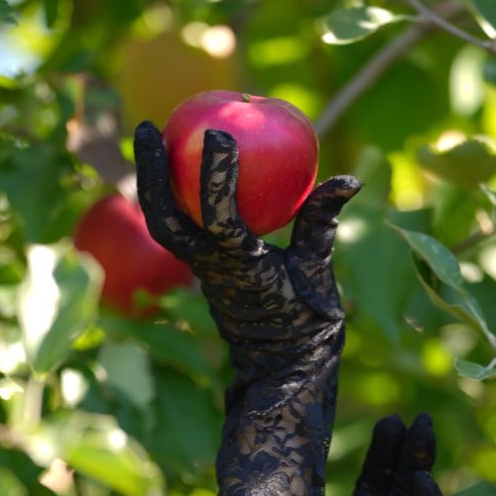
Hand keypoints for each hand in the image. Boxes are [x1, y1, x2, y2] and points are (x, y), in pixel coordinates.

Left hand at [134, 119, 360, 381]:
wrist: (281, 368)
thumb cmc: (306, 324)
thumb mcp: (319, 271)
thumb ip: (322, 222)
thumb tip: (349, 179)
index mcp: (241, 269)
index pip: (220, 218)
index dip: (216, 177)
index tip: (217, 135)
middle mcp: (210, 269)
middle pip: (164, 218)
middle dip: (151, 173)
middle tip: (146, 126)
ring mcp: (199, 270)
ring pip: (161, 221)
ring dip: (150, 179)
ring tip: (147, 133)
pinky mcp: (199, 268)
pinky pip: (178, 224)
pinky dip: (170, 192)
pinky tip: (172, 161)